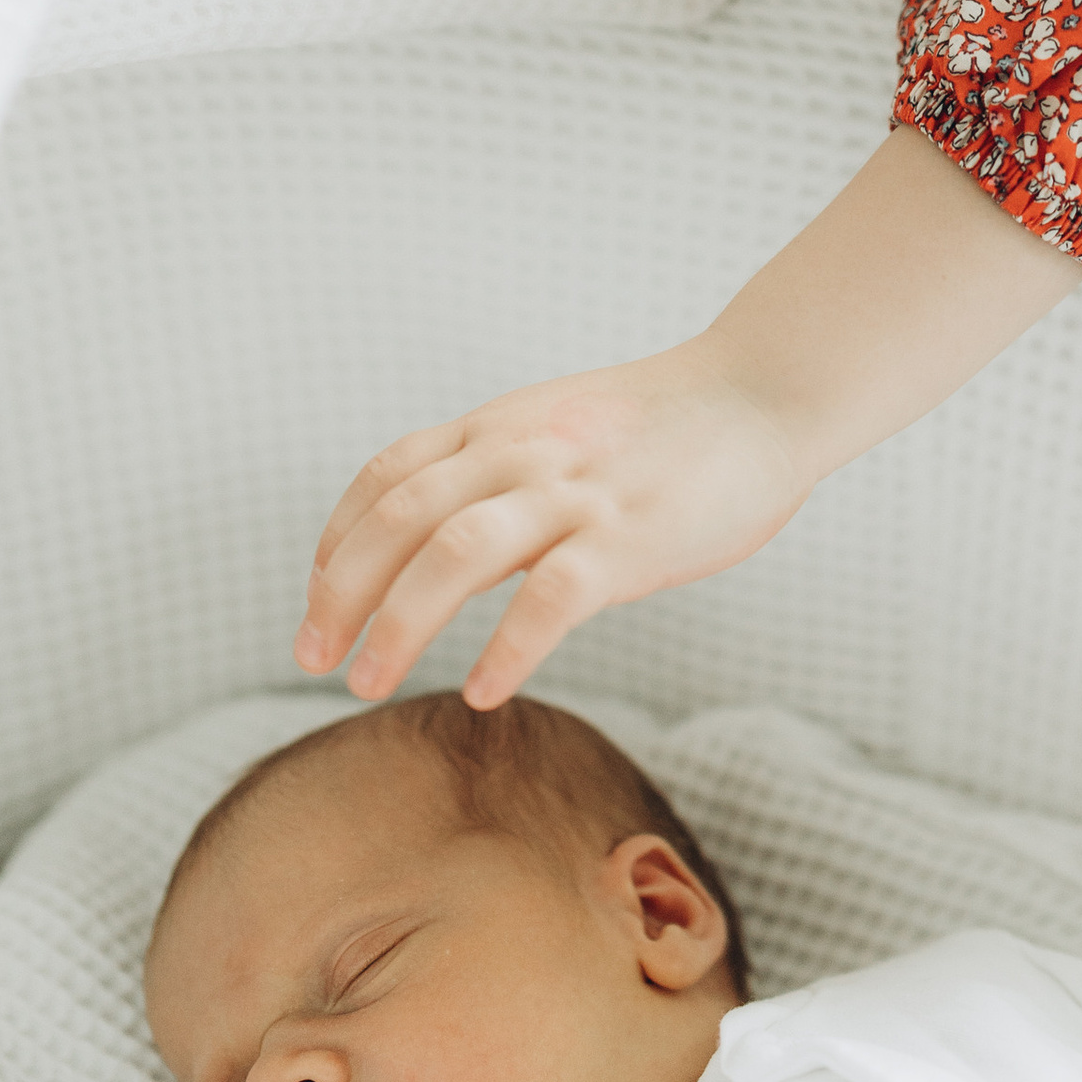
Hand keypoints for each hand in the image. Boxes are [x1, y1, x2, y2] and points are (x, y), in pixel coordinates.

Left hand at [296, 337, 814, 712]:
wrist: (767, 391)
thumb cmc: (669, 426)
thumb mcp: (562, 430)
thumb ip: (502, 478)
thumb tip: (439, 555)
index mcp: (501, 427)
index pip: (388, 476)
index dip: (337, 540)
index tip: (316, 598)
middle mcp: (523, 452)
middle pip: (400, 518)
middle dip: (341, 593)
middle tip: (314, 660)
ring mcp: (577, 493)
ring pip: (456, 552)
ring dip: (398, 623)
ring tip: (367, 684)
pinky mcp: (631, 537)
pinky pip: (552, 596)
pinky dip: (507, 646)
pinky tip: (482, 690)